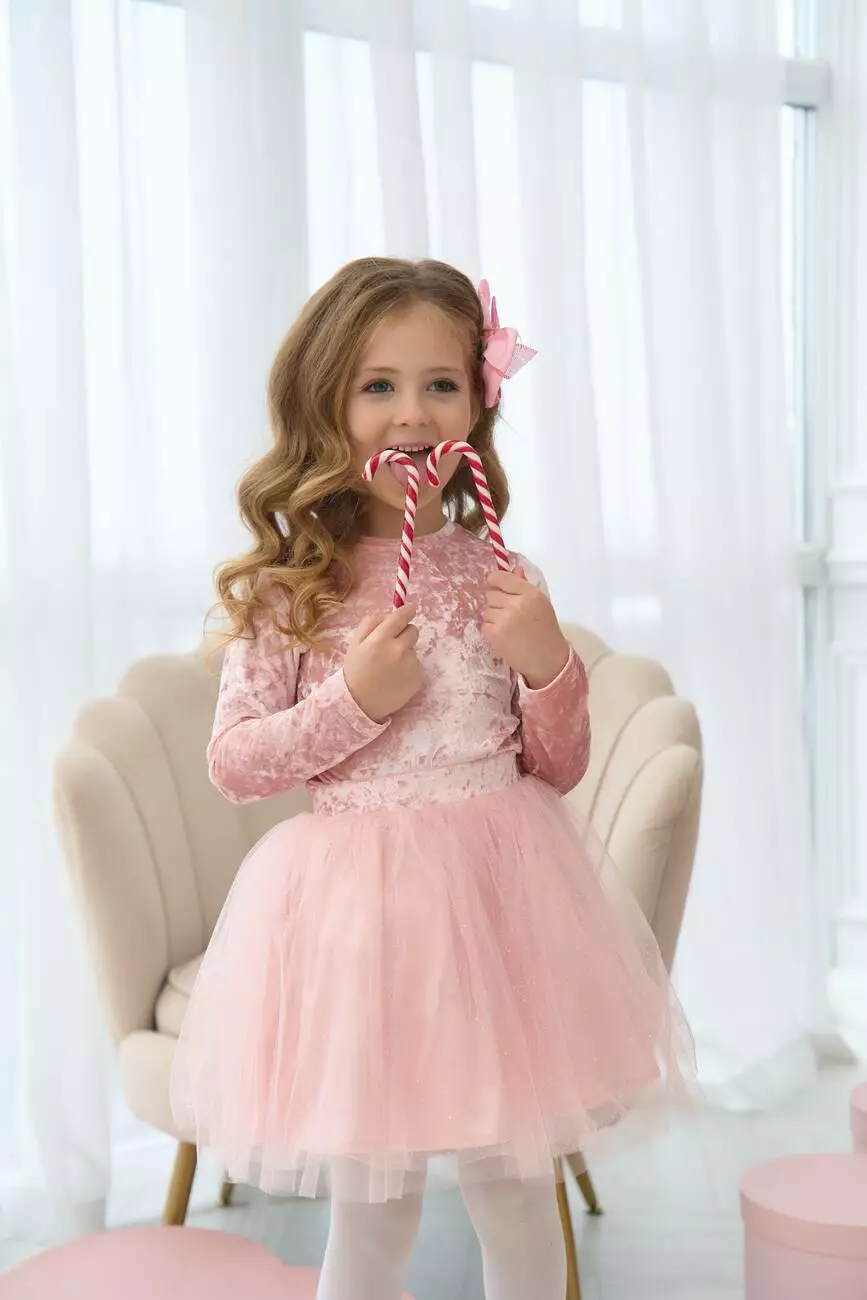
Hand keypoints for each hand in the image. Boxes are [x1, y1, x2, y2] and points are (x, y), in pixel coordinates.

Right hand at [343, 603, 423, 722]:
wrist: (360, 704)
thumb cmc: (356, 671)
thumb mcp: (355, 642)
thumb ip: (372, 622)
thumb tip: (394, 611)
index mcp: (381, 639)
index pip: (401, 617)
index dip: (407, 611)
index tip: (410, 609)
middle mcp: (399, 650)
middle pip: (413, 630)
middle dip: (404, 634)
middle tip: (390, 647)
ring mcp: (411, 665)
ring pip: (413, 649)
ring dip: (405, 653)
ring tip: (389, 668)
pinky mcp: (418, 678)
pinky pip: (416, 665)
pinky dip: (408, 669)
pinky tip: (395, 678)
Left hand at [482, 566, 570, 688]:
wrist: (548, 660)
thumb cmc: (546, 630)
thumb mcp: (540, 604)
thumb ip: (524, 585)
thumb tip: (514, 568)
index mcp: (530, 594)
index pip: (501, 578)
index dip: (495, 580)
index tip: (495, 585)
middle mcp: (517, 604)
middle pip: (491, 594)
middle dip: (497, 602)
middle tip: (509, 614)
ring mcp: (504, 620)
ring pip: (486, 610)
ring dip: (494, 617)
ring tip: (509, 627)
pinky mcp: (495, 634)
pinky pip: (484, 624)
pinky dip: (491, 630)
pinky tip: (504, 636)